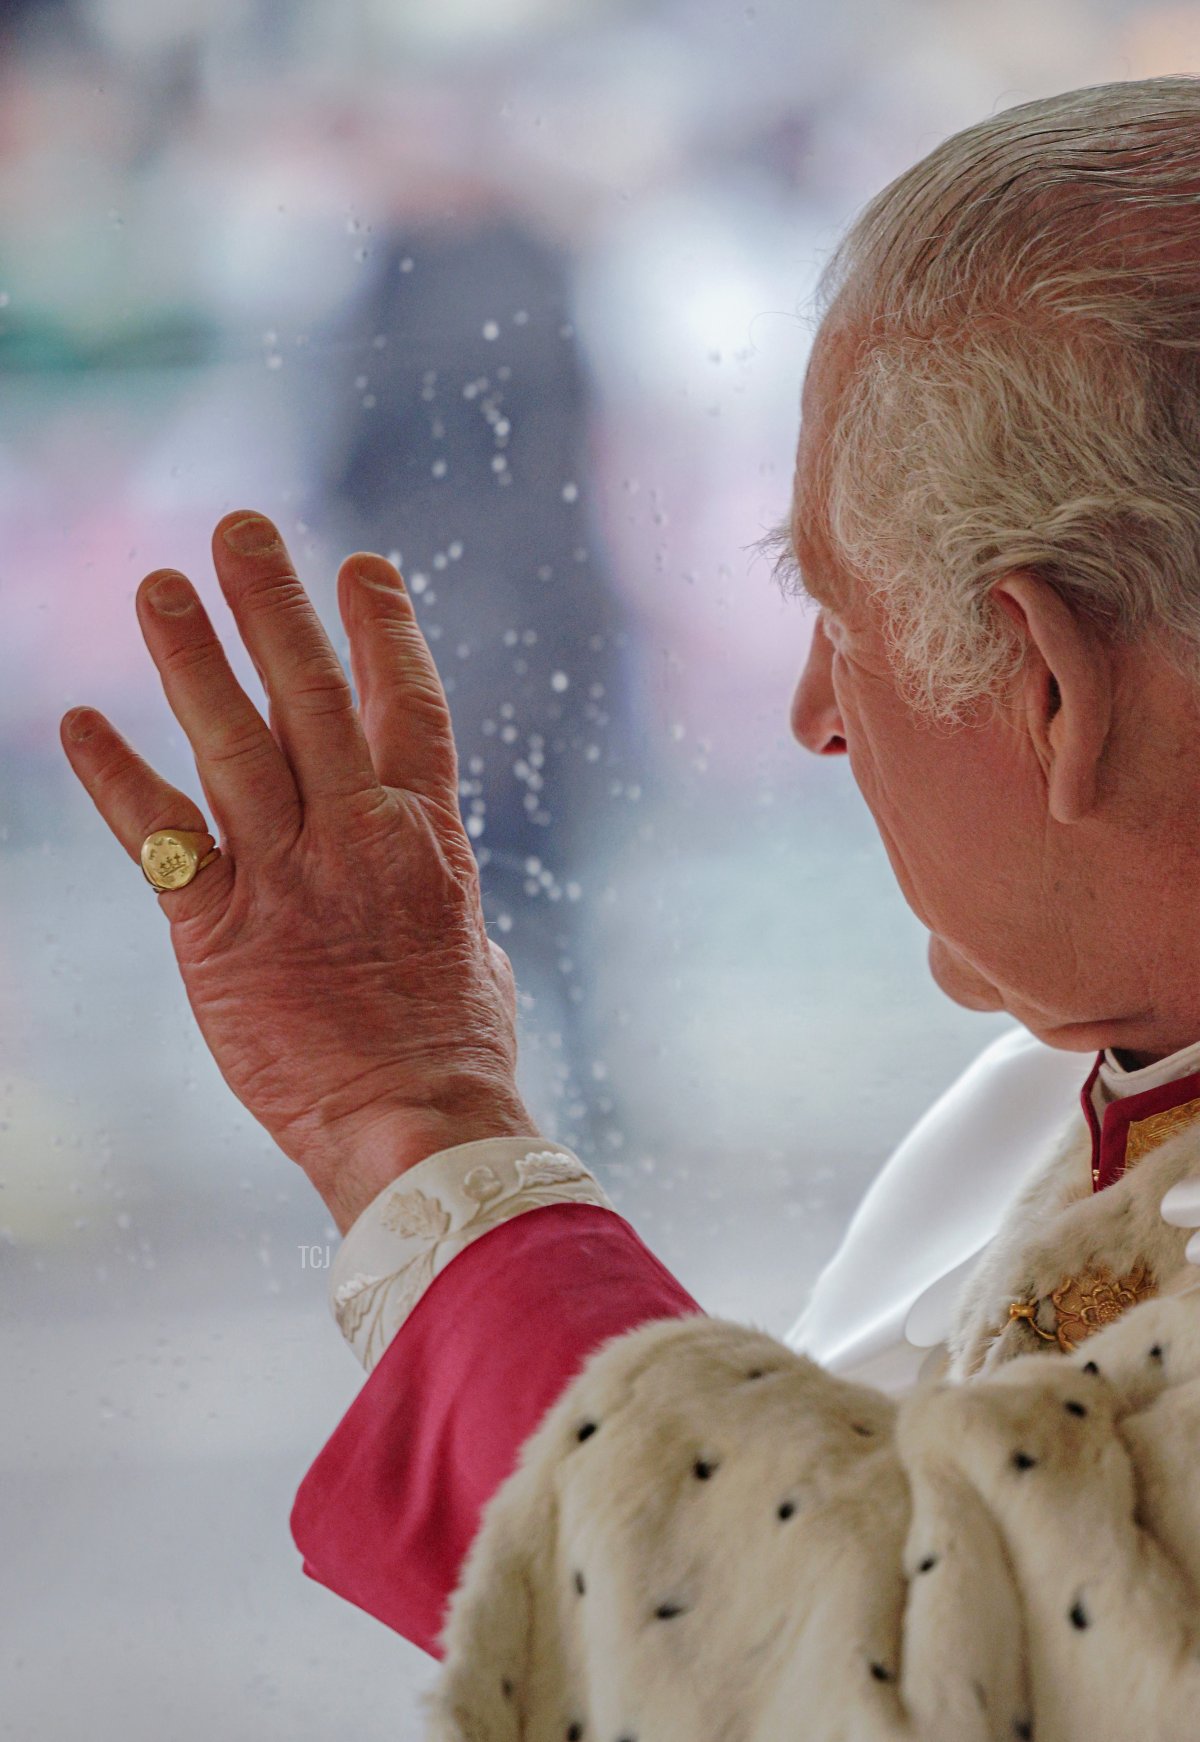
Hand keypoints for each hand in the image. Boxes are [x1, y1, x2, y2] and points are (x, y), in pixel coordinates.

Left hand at [60, 511, 540, 1233]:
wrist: (417, 1125)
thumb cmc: (456, 1053)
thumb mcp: (475, 956)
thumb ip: (442, 902)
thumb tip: (440, 897)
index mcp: (427, 838)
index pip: (407, 709)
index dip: (384, 631)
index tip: (362, 567)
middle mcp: (358, 836)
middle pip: (311, 698)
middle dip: (274, 607)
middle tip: (238, 527)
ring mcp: (289, 876)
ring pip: (233, 745)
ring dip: (193, 659)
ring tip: (157, 586)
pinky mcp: (221, 930)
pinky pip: (161, 839)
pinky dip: (118, 778)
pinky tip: (80, 721)